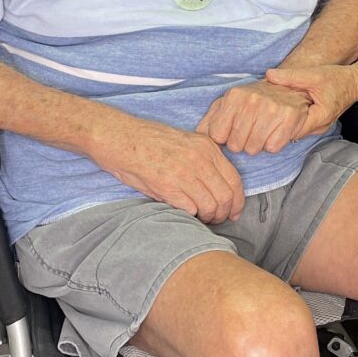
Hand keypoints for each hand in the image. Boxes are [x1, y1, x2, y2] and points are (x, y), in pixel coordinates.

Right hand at [91, 110, 244, 223]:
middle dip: (224, 214)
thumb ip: (204, 160)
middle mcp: (199, 159)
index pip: (235, 180)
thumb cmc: (148, 141)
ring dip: (207, 218)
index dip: (238, 201)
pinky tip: (185, 214)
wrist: (119, 136)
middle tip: (217, 220)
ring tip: (200, 219)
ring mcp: (184, 173)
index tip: (234, 212)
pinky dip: (190, 216)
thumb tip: (218, 187)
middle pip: (226, 197)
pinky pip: (190, 209)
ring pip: (210, 206)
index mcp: (207, 147)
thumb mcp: (185, 142)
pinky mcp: (167, 186)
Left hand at [196, 80, 310, 154]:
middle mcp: (252, 100)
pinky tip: (273, 131)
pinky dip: (273, 144)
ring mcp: (272, 108)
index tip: (232, 131)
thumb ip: (209, 121)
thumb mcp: (227, 104)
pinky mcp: (288, 117)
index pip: (218, 136)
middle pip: (236, 145)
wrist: (287, 89)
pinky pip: (272, 148)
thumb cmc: (253, 101)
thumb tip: (197, 136)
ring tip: (261, 130)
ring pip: (253, 149)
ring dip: (257, 145)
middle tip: (250, 131)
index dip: (225, 138)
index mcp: (234, 96)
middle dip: (241, 143)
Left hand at [264, 61, 357, 138]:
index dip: (276, 125)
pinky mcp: (317, 123)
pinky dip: (290, 121)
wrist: (355, 82)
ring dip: (283, 124)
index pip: (292, 130)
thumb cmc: (338, 79)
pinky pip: (300, 126)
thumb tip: (269, 75)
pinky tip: (281, 113)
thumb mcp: (313, 74)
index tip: (263, 117)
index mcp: (320, 117)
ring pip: (295, 131)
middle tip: (261, 117)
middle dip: (277, 126)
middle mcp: (320, 126)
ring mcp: (319, 127)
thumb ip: (291, 76)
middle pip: (292, 134)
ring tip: (269, 115)